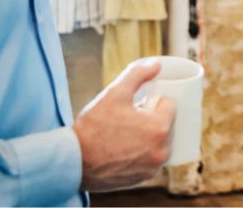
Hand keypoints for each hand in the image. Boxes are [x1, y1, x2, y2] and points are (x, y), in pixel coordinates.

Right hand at [73, 59, 177, 191]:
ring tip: (126, 133)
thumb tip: (157, 65)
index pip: (169, 105)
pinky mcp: (143, 178)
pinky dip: (142, 153)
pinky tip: (125, 148)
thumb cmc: (93, 127)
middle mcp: (162, 150)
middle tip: (129, 118)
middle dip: (152, 119)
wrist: (73, 161)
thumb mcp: (115, 93)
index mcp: (160, 127)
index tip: (140, 104)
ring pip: (159, 143)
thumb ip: (137, 74)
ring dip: (149, 136)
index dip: (154, 102)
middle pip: (166, 125)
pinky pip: (150, 159)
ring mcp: (153, 167)